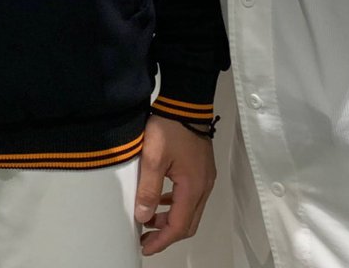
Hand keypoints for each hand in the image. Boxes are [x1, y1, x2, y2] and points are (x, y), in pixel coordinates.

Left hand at [135, 115, 216, 255]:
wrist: (186, 102)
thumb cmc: (171, 126)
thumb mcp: (153, 157)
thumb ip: (148, 189)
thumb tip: (143, 215)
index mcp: (193, 187)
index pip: (179, 226)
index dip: (162, 240)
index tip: (146, 247)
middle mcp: (204, 186)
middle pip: (188, 222)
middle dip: (167, 234)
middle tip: (146, 238)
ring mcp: (205, 177)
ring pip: (190, 210)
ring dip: (171, 219)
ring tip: (149, 218)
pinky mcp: (202, 169)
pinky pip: (192, 196)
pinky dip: (176, 204)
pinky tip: (162, 199)